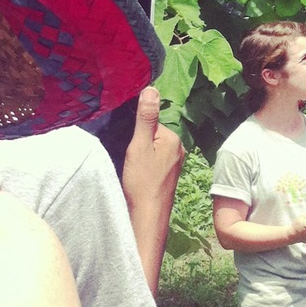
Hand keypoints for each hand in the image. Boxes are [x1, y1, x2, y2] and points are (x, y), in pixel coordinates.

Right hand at [122, 87, 184, 284]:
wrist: (147, 218)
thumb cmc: (142, 183)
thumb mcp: (139, 146)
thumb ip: (145, 118)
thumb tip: (151, 88)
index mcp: (173, 139)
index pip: (151, 121)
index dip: (135, 129)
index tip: (127, 143)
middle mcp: (178, 149)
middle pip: (151, 134)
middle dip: (137, 141)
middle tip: (128, 157)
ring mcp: (174, 163)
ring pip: (151, 148)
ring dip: (139, 153)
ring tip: (131, 167)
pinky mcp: (167, 175)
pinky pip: (152, 160)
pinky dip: (142, 163)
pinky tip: (135, 174)